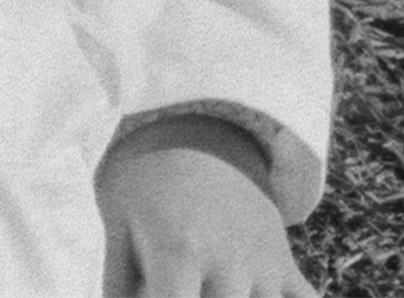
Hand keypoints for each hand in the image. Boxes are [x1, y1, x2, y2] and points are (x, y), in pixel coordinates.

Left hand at [97, 122, 311, 297]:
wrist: (200, 122)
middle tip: (186, 280)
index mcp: (179, 254)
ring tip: (216, 283)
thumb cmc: (146, 175)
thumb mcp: (117, 220)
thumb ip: (117, 286)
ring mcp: (264, 268)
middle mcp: (228, 266)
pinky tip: (261, 293)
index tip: (157, 292)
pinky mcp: (286, 265)